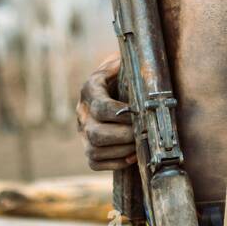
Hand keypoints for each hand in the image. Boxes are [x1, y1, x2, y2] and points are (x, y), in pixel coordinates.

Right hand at [76, 54, 135, 170]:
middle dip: (124, 136)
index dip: (121, 115)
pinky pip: (94, 162)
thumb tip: (142, 68)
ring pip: (94, 150)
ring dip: (121, 151)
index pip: (101, 108)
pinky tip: (132, 155)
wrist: (117, 82)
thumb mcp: (127, 63)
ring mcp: (83, 131)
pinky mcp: (88, 146)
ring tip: (140, 145)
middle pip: (96, 133)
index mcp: (91, 89)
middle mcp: (82, 112)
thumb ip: (132, 64)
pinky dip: (116, 162)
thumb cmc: (127, 73)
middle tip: (144, 133)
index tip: (140, 114)